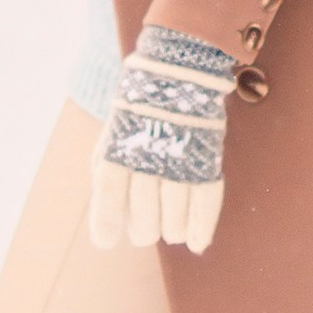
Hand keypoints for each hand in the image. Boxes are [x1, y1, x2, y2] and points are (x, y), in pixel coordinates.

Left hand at [90, 25, 231, 254]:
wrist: (177, 68)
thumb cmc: (137, 109)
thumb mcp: (111, 134)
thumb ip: (106, 173)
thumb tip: (107, 220)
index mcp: (119, 146)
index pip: (109, 195)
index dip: (106, 223)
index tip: (105, 242)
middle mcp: (148, 155)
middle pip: (144, 217)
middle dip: (142, 230)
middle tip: (144, 230)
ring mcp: (180, 158)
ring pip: (175, 218)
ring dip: (171, 231)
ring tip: (169, 231)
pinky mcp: (206, 158)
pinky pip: (206, 203)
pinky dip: (201, 228)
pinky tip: (196, 244)